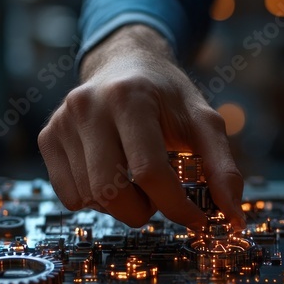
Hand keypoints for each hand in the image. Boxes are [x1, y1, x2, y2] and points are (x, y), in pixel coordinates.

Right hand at [38, 25, 244, 229]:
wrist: (126, 63)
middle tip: (161, 196)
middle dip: (145, 210)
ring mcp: (63, 122)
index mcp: (130, 98)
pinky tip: (113, 175)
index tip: (197, 219)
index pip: (150, 172)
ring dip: (122, 206)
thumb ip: (223, 169)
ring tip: (137, 180)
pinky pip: (69, 196)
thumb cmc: (168, 97)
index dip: (177, 206)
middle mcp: (88, 106)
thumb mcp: (204, 123)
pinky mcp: (49, 137)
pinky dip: (96, 200)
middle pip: (112, 192)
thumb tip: (234, 218)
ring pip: (90, 198)